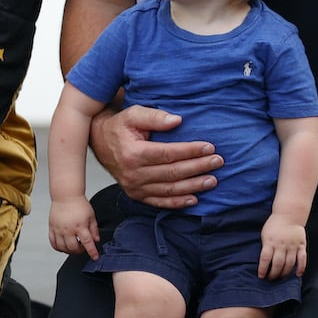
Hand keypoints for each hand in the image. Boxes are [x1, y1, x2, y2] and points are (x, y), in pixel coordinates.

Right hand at [48, 198, 99, 259]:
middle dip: (80, 251)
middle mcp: (68, 230)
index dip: (92, 252)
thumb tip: (96, 240)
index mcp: (80, 226)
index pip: (87, 243)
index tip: (95, 257)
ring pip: (62, 248)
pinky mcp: (52, 229)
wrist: (66, 196)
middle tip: (83, 248)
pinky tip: (63, 246)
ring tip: (74, 247)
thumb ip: (94, 229)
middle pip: (73, 248)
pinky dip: (58, 248)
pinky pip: (53, 243)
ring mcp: (59, 230)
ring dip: (69, 251)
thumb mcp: (91, 216)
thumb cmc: (79, 204)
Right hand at [93, 104, 219, 209]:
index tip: (209, 147)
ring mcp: (134, 187)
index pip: (168, 154)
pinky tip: (194, 199)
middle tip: (217, 162)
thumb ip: (154, 116)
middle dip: (198, 167)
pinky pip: (159, 202)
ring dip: (193, 186)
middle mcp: (133, 173)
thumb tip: (177, 120)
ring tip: (212, 180)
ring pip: (169, 189)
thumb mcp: (133, 114)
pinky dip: (178, 202)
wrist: (99, 142)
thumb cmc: (120, 127)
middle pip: (172, 172)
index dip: (190, 151)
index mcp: (133, 153)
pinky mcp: (136, 195)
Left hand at [259, 216, 307, 280]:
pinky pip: (302, 259)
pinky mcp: (301, 245)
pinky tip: (297, 274)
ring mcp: (292, 246)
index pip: (265, 259)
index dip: (263, 269)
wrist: (289, 215)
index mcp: (270, 242)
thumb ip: (266, 246)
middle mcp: (282, 245)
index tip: (261, 276)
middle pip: (278, 263)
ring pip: (290, 263)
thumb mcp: (265, 234)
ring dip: (285, 273)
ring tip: (281, 277)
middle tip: (271, 279)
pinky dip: (301, 268)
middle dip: (274, 274)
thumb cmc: (275, 225)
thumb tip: (264, 262)